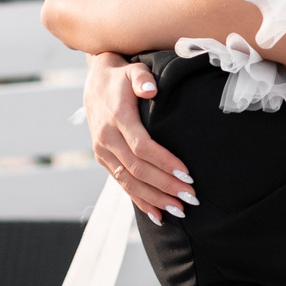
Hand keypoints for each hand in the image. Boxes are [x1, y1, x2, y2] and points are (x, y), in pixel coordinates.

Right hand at [86, 52, 195, 222]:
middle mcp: (106, 139)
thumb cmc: (122, 77)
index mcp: (117, 118)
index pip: (142, 146)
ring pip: (129, 182)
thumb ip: (142, 79)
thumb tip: (150, 90)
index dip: (164, 162)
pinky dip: (139, 201)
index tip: (187, 174)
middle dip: (165, 186)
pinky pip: (121, 185)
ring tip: (179, 210)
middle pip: (138, 169)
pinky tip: (158, 215)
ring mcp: (103, 152)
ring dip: (155, 199)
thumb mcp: (133, 70)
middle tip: (190, 198)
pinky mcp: (103, 160)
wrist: (94, 82)